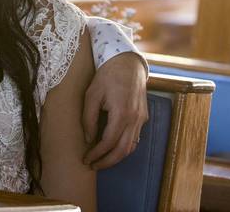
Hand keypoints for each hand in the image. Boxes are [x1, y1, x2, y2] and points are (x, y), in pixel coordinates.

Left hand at [82, 52, 147, 168]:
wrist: (128, 63)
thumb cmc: (107, 76)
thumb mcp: (92, 94)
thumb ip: (89, 118)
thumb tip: (88, 139)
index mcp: (122, 113)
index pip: (109, 142)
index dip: (97, 153)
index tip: (86, 159)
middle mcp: (135, 119)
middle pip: (122, 150)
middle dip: (107, 161)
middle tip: (92, 166)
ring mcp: (141, 119)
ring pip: (131, 146)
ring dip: (117, 157)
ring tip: (101, 161)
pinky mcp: (143, 117)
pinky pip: (135, 138)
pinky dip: (124, 147)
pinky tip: (113, 149)